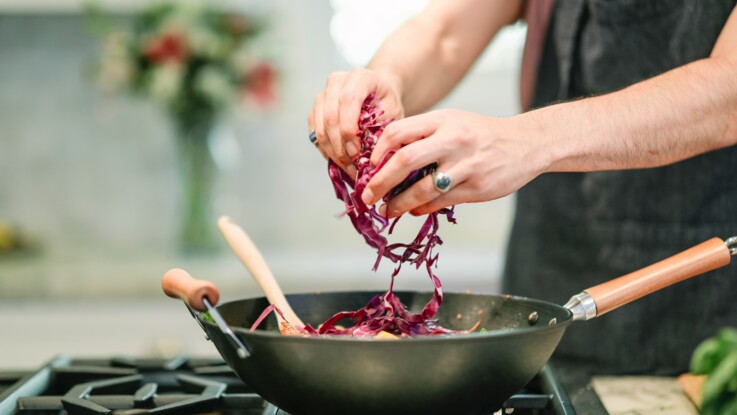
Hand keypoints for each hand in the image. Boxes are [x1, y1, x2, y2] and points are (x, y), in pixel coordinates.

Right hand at [308, 68, 403, 177]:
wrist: (377, 95)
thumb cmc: (386, 104)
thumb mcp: (394, 113)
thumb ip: (383, 129)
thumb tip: (372, 157)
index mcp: (360, 76)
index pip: (348, 100)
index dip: (349, 128)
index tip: (356, 152)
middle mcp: (336, 81)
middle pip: (330, 116)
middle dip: (340, 146)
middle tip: (352, 166)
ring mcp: (322, 95)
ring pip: (320, 127)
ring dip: (332, 152)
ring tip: (348, 168)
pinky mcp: (315, 109)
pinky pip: (314, 133)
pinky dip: (326, 150)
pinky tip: (339, 161)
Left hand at [361, 109, 549, 216]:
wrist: (527, 143)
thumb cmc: (481, 134)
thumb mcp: (452, 122)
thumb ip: (422, 136)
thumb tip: (386, 161)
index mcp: (442, 120)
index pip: (397, 132)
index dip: (377, 152)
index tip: (367, 168)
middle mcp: (453, 140)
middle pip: (403, 161)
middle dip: (379, 182)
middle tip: (367, 196)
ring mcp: (466, 165)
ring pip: (421, 188)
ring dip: (399, 203)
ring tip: (387, 210)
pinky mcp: (477, 187)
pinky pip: (441, 201)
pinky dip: (422, 208)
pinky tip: (413, 211)